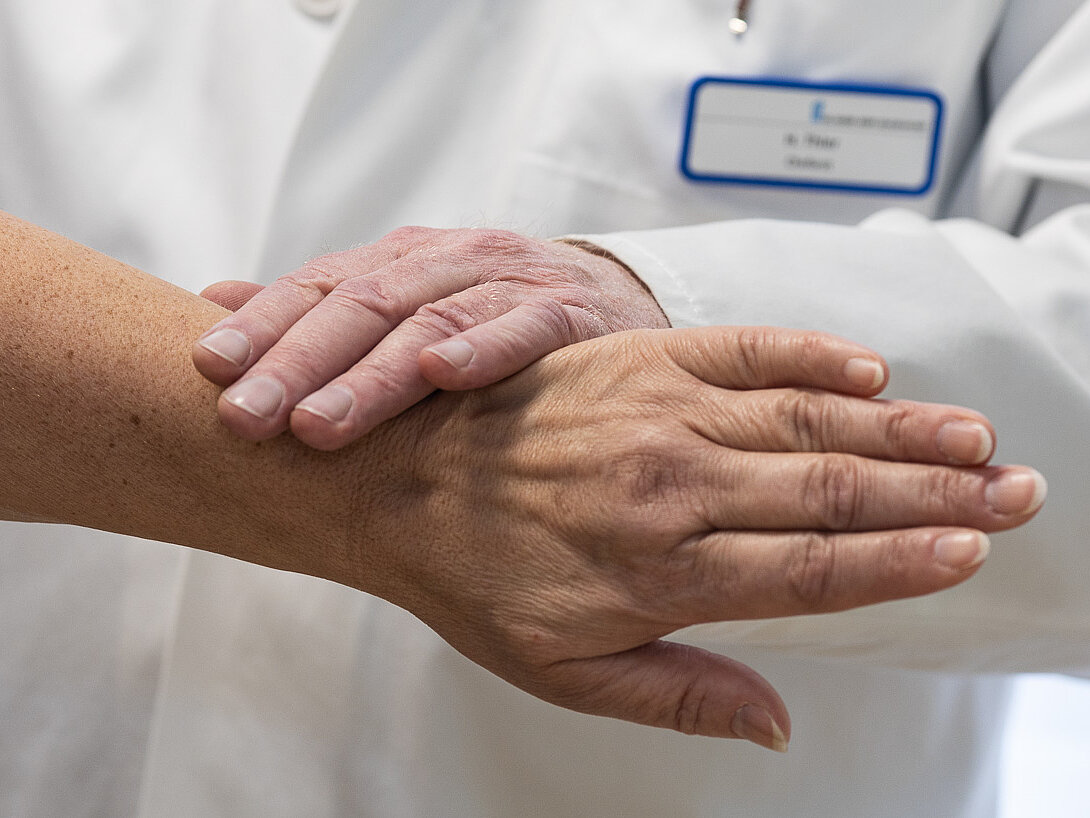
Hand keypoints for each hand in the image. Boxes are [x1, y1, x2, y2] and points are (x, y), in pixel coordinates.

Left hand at [192, 227, 668, 448]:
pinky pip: (525, 328)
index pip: (320, 284)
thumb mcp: (406, 299)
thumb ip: (320, 305)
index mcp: (401, 259)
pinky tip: (444, 375)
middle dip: (298, 362)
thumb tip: (212, 298)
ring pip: (432, 321)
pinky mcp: (568, 313)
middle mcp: (448, 260)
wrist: (612, 298)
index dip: (262, 324)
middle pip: (364, 305)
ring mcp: (510, 282)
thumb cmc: (493, 312)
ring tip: (319, 424)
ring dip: (374, 374)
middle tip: (244, 417)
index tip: (207, 368)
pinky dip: (484, 348)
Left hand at [345, 325, 1043, 750]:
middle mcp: (674, 487)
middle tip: (1017, 488)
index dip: (903, 563)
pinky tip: (868, 368)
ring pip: (804, 420)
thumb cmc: (474, 579)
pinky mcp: (634, 356)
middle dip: (936, 496)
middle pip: (833, 491)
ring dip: (899, 430)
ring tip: (971, 437)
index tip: (972, 551)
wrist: (391, 477)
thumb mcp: (564, 672)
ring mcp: (657, 411)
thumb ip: (678, 696)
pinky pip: (740, 348)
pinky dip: (810, 356)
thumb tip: (779, 725)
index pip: (815, 571)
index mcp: (663, 572)